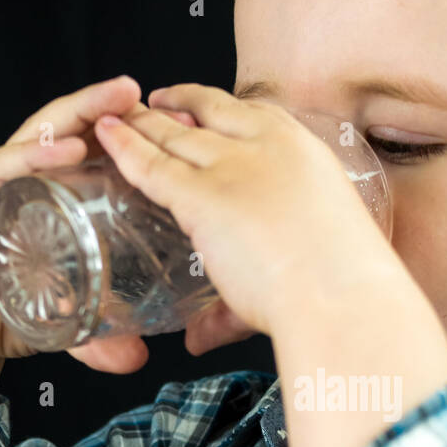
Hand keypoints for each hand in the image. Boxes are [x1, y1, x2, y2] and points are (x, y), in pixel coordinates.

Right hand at [0, 74, 152, 374]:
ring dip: (76, 114)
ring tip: (115, 101)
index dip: (128, 137)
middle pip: (68, 132)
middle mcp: (25, 189)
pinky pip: (0, 171)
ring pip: (36, 137)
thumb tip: (138, 358)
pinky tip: (65, 148)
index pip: (92, 156)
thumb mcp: (66, 328)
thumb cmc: (3, 315)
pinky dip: (32, 155)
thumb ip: (100, 340)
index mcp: (52, 204)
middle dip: (106, 106)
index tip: (170, 123)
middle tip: (142, 91)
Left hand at [93, 83, 401, 353]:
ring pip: (176, 134)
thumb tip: (199, 338)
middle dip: (177, 109)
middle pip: (211, 113)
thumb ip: (242, 299)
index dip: (223, 112)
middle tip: (151, 108)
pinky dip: (123, 146)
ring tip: (116, 117)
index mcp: (306, 153)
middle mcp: (268, 147)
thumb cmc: (339, 293)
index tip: (202, 111)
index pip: (257, 115)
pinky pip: (151, 163)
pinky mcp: (202, 194)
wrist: (342, 300)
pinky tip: (105, 134)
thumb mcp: (309, 262)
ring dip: (143, 124)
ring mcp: (234, 167)